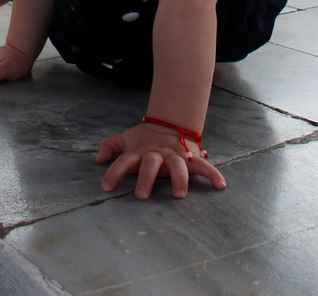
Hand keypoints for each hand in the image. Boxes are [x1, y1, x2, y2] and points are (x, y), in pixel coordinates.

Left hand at [95, 123, 225, 199]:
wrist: (170, 121)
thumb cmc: (145, 138)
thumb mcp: (126, 139)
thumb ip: (110, 146)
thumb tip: (97, 159)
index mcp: (139, 152)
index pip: (123, 161)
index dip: (113, 173)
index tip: (106, 187)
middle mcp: (156, 155)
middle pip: (150, 164)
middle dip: (145, 179)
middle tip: (141, 195)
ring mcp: (174, 156)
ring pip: (177, 166)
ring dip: (178, 179)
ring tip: (179, 194)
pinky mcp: (190, 157)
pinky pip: (203, 165)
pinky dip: (212, 174)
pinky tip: (220, 185)